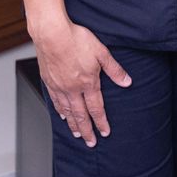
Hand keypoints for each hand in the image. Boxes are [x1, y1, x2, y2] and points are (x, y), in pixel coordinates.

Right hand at [35, 19, 131, 146]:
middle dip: (87, 130)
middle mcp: (72, 89)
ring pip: (67, 111)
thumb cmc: (76, 39)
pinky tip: (62, 115)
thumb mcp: (102, 53)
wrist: (52, 34)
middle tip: (91, 143)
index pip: (96, 108)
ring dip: (73, 124)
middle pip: (81, 115)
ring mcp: (59, 86)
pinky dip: (59, 110)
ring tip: (77, 134)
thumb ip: (114, 69)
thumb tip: (127, 82)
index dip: (101, 122)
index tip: (105, 133)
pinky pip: (55, 101)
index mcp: (87, 83)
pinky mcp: (49, 81)